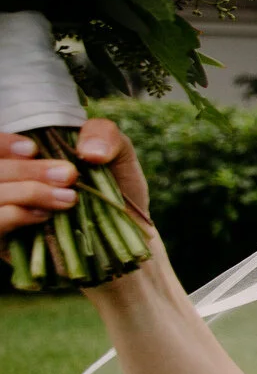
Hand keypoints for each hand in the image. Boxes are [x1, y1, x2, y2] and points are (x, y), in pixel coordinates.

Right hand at [0, 120, 151, 234]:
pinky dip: (17, 215)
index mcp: (25, 156)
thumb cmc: (117, 191)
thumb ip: (103, 133)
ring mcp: (5, 209)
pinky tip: (45, 215)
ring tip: (69, 197)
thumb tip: (90, 151)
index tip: (32, 149)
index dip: (4, 144)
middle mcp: (10, 182)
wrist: (128, 239)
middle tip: (69, 175)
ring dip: (28, 192)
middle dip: (26, 170)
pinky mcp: (7, 239)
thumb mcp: (116, 154)